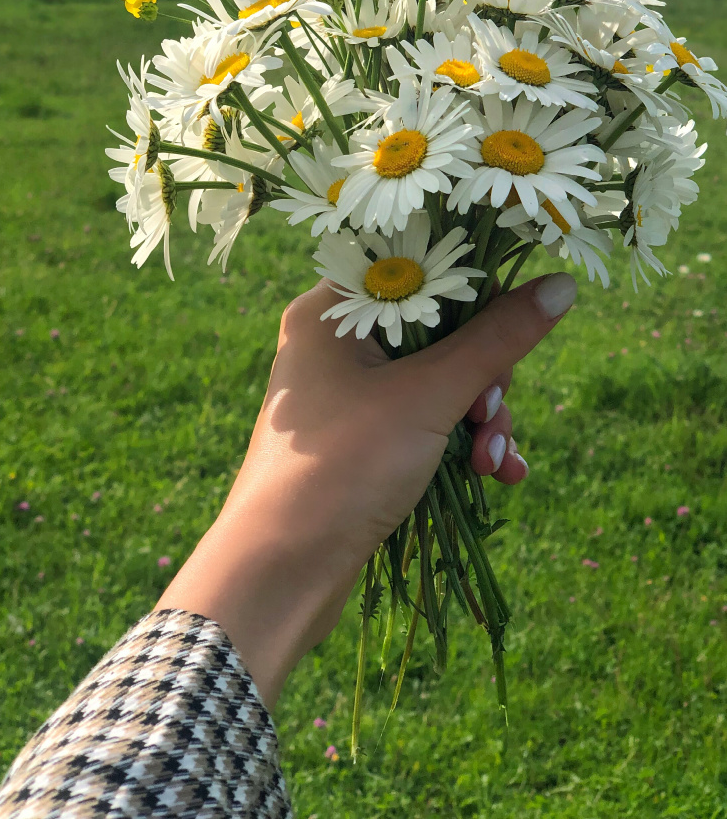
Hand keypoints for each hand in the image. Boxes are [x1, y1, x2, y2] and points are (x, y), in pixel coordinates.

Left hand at [157, 270, 575, 706]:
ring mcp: (346, 394)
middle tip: (491, 414)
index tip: (512, 327)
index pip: (417, 267)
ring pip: (438, 381)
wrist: (279, 574)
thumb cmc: (343, 467)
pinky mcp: (360, 441)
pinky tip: (497, 475)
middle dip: (484, 376)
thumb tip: (562, 284)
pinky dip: (460, 444)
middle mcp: (334, 341)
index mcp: (331, 308)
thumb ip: (498, 339)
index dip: (475, 292)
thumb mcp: (430, 396)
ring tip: (494, 461)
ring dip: (480, 418)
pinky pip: (424, 422)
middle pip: (438, 329)